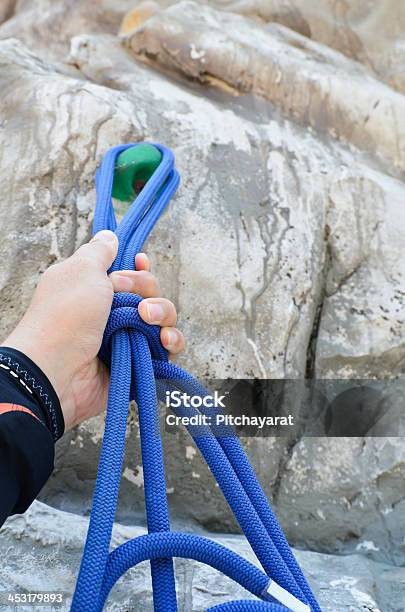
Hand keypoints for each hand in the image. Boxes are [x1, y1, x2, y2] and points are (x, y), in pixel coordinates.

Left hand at [3, 230, 184, 429]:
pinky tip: (164, 340)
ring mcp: (127, 338)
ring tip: (147, 319)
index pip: (128, 272)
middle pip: (150, 291)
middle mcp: (113, 312)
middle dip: (146, 288)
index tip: (138, 261)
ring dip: (162, 312)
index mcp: (96, 289)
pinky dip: (172, 341)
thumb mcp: (81, 270)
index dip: (138, 266)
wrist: (59, 368)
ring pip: (163, 318)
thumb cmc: (66, 315)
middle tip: (127, 298)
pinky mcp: (141, 362)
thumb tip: (109, 236)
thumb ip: (99, 251)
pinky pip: (167, 348)